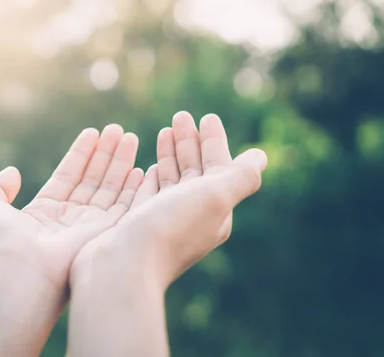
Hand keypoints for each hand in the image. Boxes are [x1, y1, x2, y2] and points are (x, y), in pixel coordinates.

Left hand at [0, 124, 142, 356]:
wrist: (17, 273)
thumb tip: (12, 171)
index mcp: (44, 212)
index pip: (68, 176)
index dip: (81, 154)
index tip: (93, 133)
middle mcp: (69, 219)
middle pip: (92, 179)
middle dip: (106, 154)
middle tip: (118, 130)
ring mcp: (88, 228)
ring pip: (110, 188)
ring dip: (121, 163)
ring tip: (130, 137)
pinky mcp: (105, 236)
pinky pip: (125, 207)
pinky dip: (134, 188)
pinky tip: (141, 168)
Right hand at [71, 111, 266, 288]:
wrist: (122, 268)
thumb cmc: (169, 229)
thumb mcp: (215, 197)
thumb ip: (240, 177)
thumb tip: (261, 157)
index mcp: (214, 210)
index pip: (219, 167)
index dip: (214, 141)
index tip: (207, 117)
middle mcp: (191, 216)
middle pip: (195, 170)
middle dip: (190, 142)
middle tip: (181, 116)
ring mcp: (163, 220)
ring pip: (172, 179)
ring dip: (171, 153)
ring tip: (166, 129)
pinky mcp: (138, 223)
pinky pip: (150, 192)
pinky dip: (152, 174)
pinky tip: (148, 164)